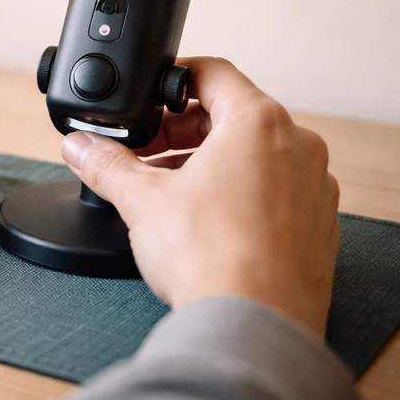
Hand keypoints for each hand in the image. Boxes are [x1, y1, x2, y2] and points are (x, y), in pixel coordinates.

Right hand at [60, 57, 339, 336]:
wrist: (254, 326)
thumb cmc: (213, 257)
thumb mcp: (141, 198)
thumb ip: (105, 163)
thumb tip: (80, 146)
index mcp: (259, 122)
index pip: (213, 72)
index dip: (172, 79)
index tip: (150, 96)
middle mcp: (298, 147)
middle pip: (232, 115)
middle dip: (181, 131)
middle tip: (145, 152)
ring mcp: (314, 188)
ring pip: (255, 155)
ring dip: (208, 163)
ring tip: (167, 191)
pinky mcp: (319, 227)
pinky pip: (275, 191)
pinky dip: (239, 193)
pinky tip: (204, 222)